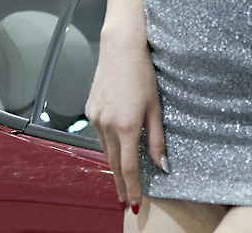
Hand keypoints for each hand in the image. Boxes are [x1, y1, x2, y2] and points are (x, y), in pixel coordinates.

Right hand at [85, 36, 166, 209]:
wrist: (121, 48)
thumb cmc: (143, 73)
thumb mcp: (155, 106)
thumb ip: (157, 139)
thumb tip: (162, 166)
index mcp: (126, 126)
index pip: (128, 168)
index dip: (132, 188)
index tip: (133, 204)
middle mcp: (107, 125)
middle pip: (114, 164)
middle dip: (121, 184)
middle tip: (125, 201)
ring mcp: (96, 118)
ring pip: (105, 150)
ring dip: (113, 166)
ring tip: (121, 180)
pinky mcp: (90, 110)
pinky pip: (99, 135)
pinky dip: (107, 145)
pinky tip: (114, 149)